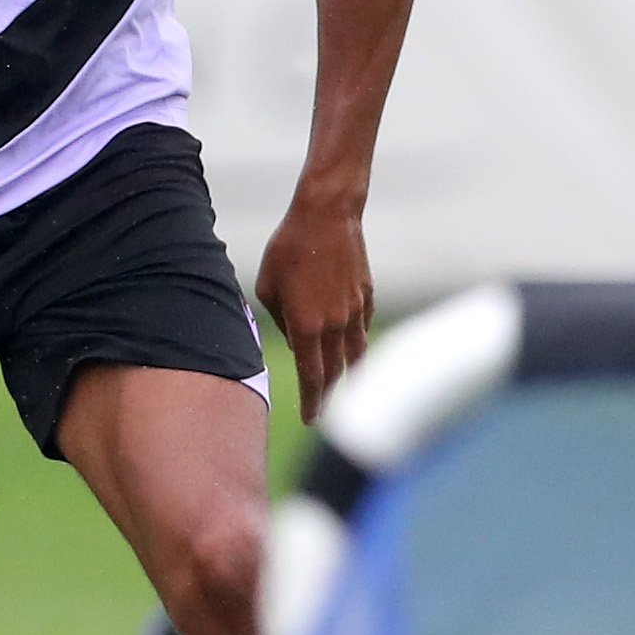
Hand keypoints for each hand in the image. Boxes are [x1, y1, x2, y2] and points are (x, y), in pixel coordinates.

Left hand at [253, 186, 374, 422]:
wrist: (327, 215)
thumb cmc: (288, 248)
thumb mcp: (267, 287)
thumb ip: (281, 320)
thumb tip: (296, 339)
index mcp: (307, 326)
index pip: (312, 377)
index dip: (311, 402)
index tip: (310, 419)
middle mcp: (335, 325)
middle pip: (335, 372)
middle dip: (328, 395)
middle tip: (322, 410)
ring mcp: (354, 311)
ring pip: (355, 355)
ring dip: (349, 375)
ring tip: (343, 387)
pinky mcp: (366, 296)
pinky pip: (362, 329)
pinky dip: (356, 343)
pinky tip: (352, 347)